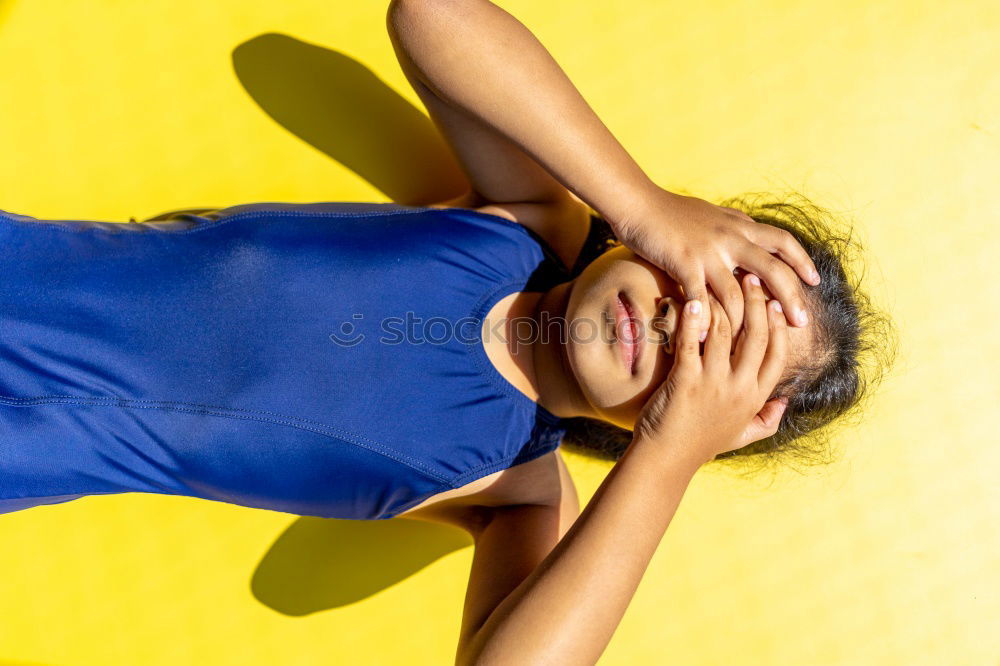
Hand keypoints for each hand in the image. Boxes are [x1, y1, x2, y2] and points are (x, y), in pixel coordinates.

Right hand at [612, 187, 819, 340]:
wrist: (639, 203)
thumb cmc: (670, 210)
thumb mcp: (711, 213)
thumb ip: (731, 225)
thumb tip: (748, 231)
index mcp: (740, 226)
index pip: (783, 241)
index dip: (801, 262)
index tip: (814, 282)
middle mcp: (731, 238)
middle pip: (774, 270)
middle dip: (792, 298)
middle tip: (802, 323)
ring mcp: (709, 252)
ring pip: (739, 293)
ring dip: (748, 321)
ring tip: (752, 343)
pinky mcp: (685, 264)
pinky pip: (702, 299)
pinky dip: (706, 322)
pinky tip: (707, 340)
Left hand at [632, 273, 789, 465]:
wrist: (666, 460)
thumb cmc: (701, 445)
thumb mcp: (742, 436)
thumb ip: (767, 420)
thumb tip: (786, 402)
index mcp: (755, 398)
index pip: (777, 353)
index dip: (778, 324)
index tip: (776, 301)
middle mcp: (739, 388)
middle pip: (756, 335)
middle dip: (756, 302)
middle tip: (751, 278)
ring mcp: (712, 384)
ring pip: (724, 333)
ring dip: (724, 303)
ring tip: (722, 280)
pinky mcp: (684, 381)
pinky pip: (690, 342)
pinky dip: (692, 319)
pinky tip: (692, 301)